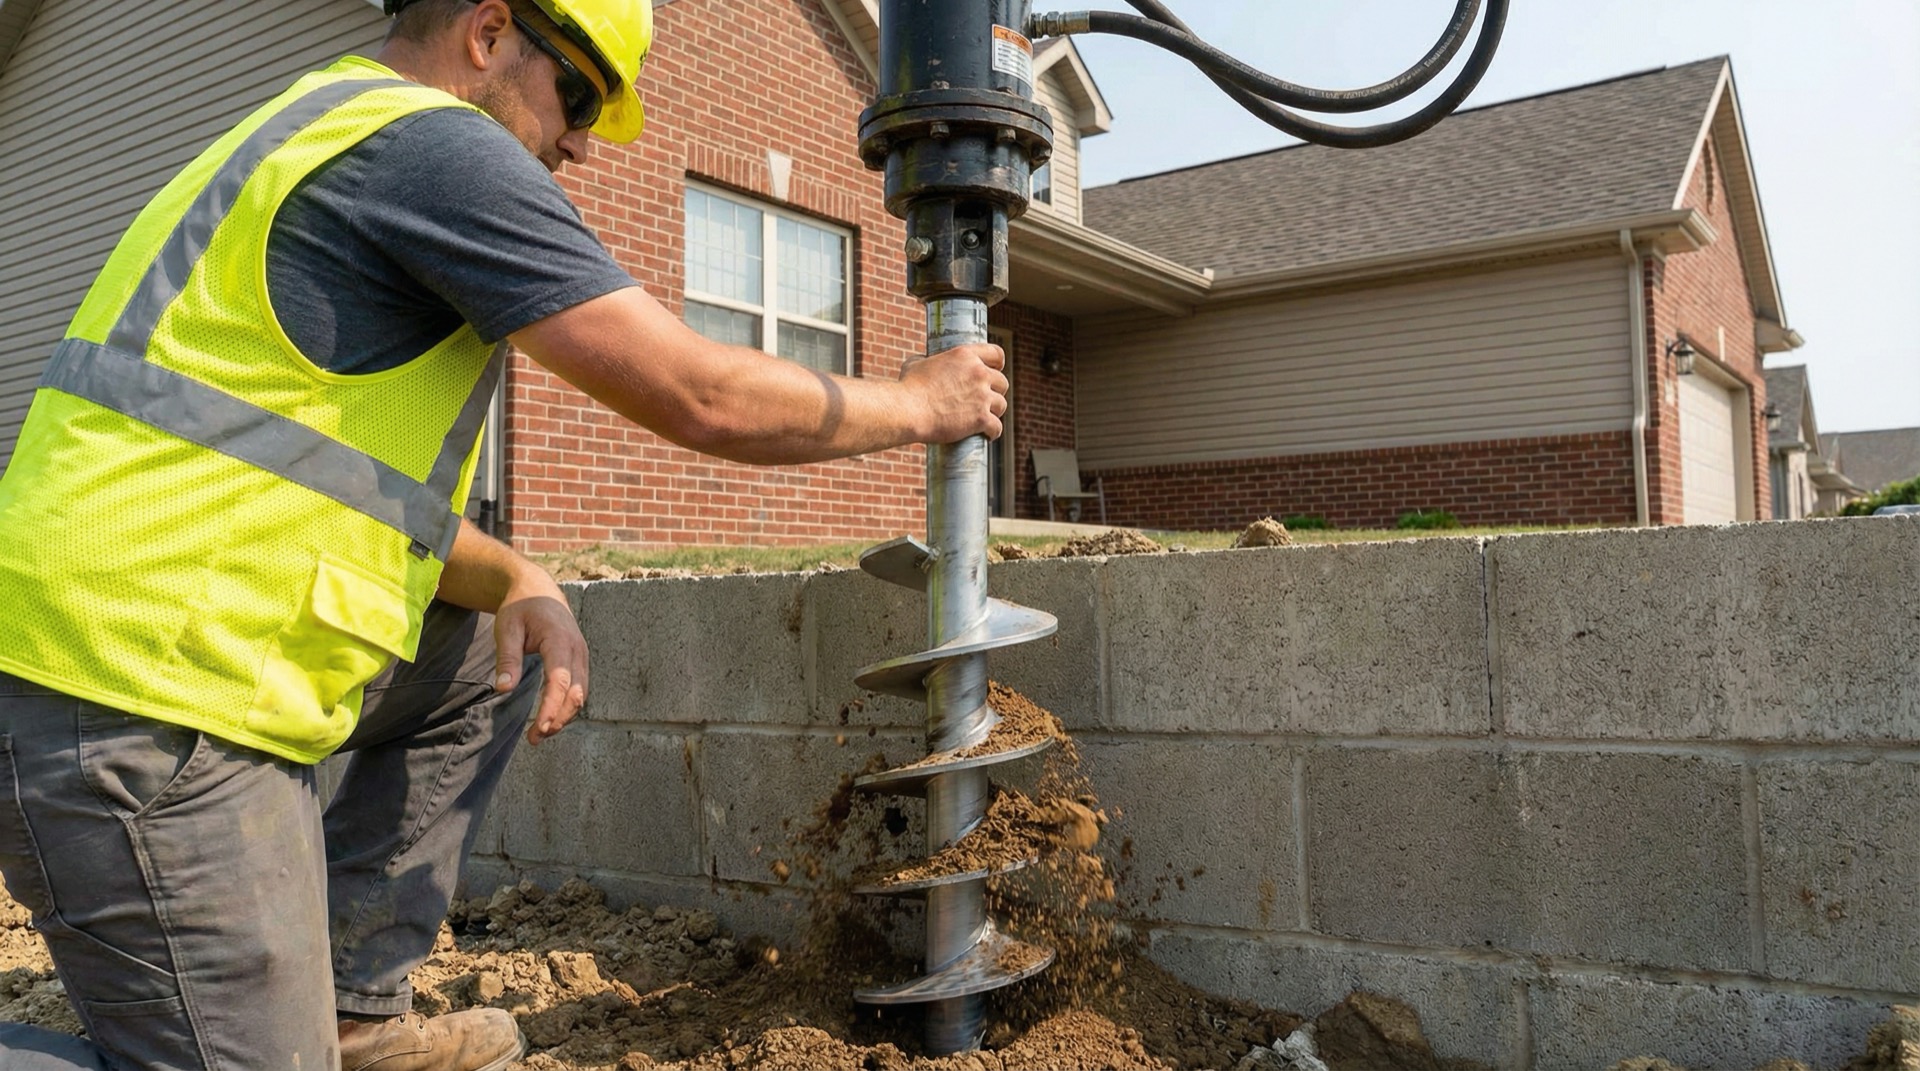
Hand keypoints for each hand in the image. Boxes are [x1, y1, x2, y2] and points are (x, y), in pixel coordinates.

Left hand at [489, 572, 589, 745]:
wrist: (539, 590)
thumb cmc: (520, 608)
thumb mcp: (507, 628)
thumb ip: (507, 658)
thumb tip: (503, 689)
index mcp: (560, 640)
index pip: (560, 681)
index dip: (551, 708)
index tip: (539, 729)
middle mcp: (577, 649)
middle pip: (576, 693)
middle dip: (558, 719)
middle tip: (534, 738)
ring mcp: (582, 656)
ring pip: (580, 694)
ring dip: (563, 716)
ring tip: (538, 734)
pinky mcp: (579, 661)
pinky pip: (578, 688)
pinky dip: (566, 706)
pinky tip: (549, 718)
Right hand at [900, 342, 1008, 442]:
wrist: (908, 410)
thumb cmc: (908, 388)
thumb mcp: (915, 364)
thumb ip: (925, 360)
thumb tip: (923, 360)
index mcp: (965, 355)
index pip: (996, 354)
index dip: (998, 363)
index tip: (996, 370)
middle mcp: (979, 373)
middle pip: (1002, 382)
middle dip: (995, 391)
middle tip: (985, 400)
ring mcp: (982, 396)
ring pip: (1001, 405)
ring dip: (995, 412)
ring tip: (986, 419)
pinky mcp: (981, 418)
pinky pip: (997, 427)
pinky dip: (993, 432)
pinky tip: (989, 435)